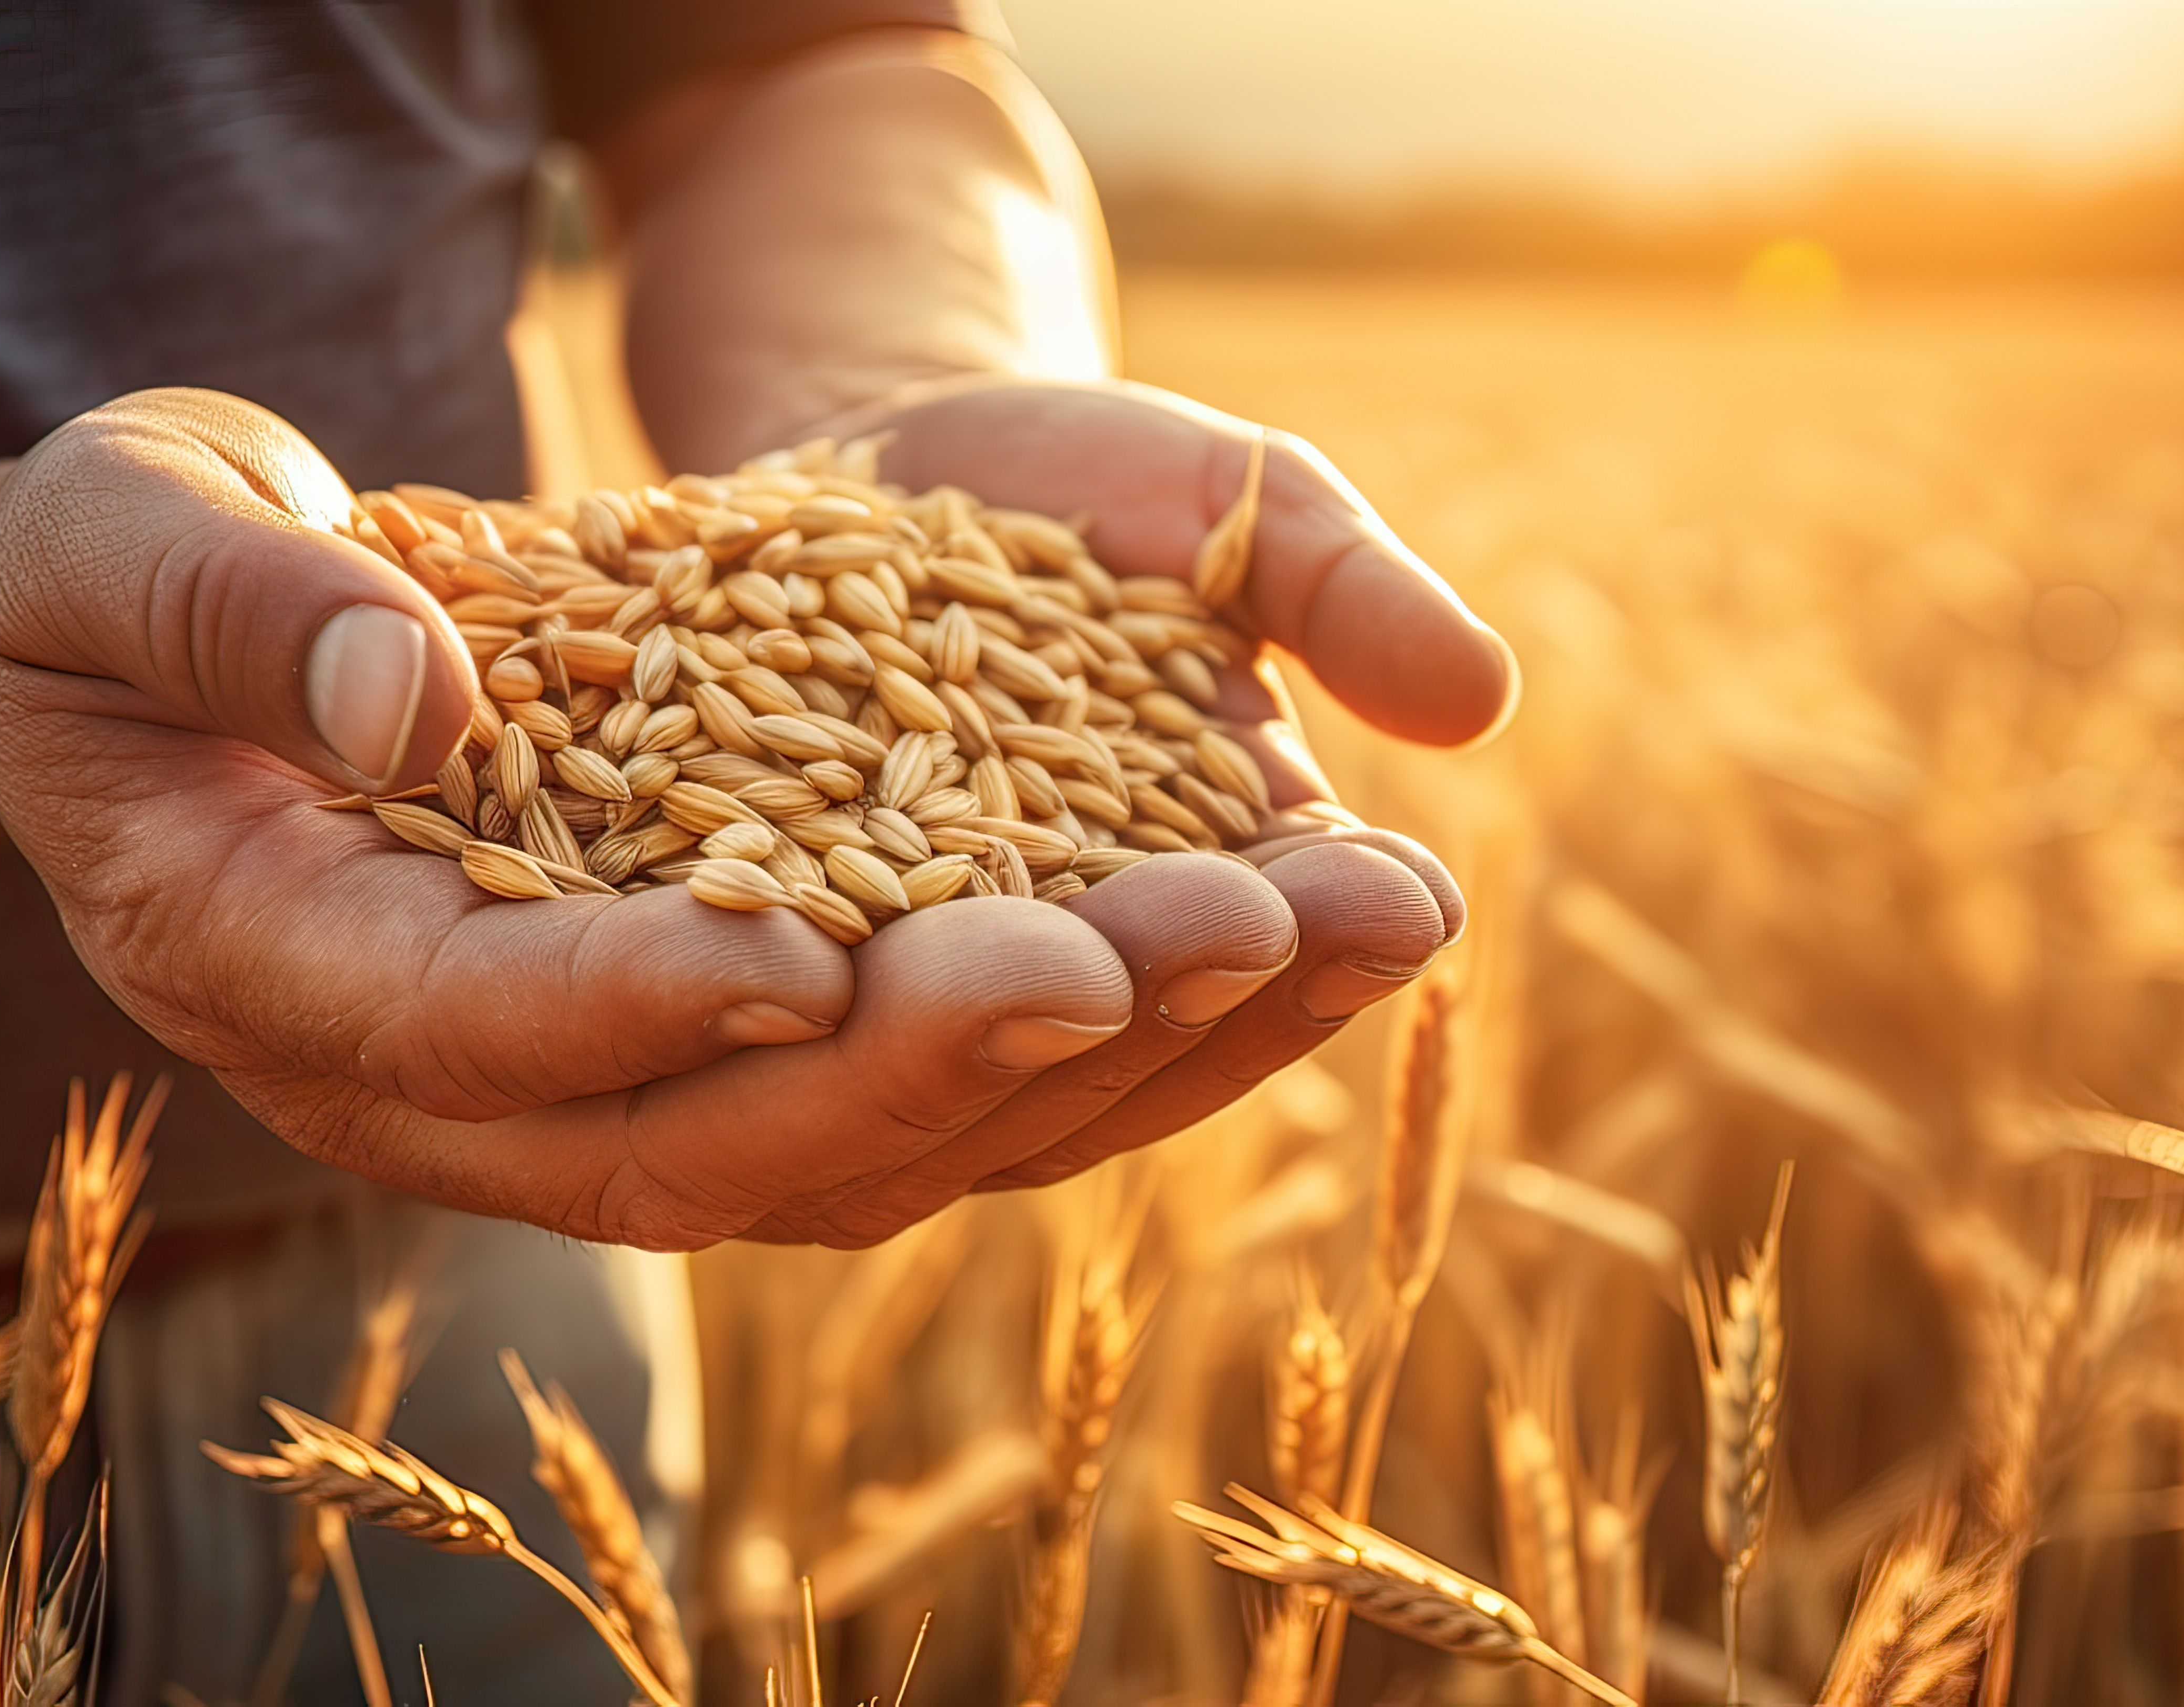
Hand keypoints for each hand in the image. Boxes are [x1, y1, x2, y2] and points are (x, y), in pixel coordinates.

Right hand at [0, 385, 1507, 1250]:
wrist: (213, 622)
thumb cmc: (136, 569)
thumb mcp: (127, 530)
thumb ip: (231, 606)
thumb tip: (411, 695)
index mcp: (281, 973)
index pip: (474, 1032)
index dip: (634, 1005)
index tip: (811, 950)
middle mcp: (465, 1092)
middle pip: (731, 1139)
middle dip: (958, 1049)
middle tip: (1176, 935)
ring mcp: (629, 1083)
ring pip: (896, 1140)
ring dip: (1132, 1045)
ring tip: (1348, 917)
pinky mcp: (761, 1036)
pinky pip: (964, 1068)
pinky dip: (1150, 1010)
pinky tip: (1327, 916)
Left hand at [713, 375, 1512, 1237]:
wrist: (867, 457)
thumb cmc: (1088, 491)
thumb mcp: (1228, 504)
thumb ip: (1341, 594)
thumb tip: (1479, 700)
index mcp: (1196, 932)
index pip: (1271, 976)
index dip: (1322, 950)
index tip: (1386, 896)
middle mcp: (1038, 1013)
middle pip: (1088, 1059)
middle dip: (1135, 1003)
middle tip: (1169, 943)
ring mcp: (866, 1017)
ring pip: (901, 1081)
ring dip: (946, 1034)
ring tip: (995, 971)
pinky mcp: (704, 971)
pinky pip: (718, 1005)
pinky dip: (740, 983)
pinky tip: (764, 954)